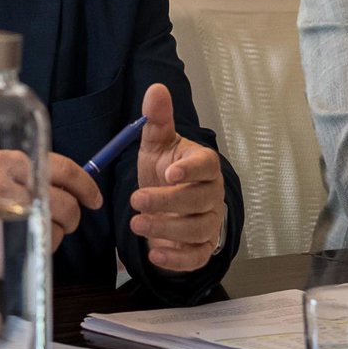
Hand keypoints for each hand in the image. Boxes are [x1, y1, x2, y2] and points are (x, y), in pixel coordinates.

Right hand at [0, 150, 101, 251]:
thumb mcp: (0, 174)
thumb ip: (33, 174)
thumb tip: (77, 187)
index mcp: (10, 161)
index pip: (62, 168)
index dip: (85, 185)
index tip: (94, 199)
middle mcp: (7, 182)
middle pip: (64, 201)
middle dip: (72, 216)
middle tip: (64, 222)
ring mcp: (4, 212)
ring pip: (56, 226)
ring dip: (56, 234)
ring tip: (34, 231)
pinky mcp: (3, 238)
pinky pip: (41, 244)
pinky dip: (43, 247)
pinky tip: (25, 242)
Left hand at [130, 83, 224, 271]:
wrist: (167, 202)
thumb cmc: (165, 169)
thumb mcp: (157, 144)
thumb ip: (157, 119)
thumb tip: (155, 89)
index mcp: (203, 165)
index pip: (205, 166)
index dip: (190, 170)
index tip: (169, 173)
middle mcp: (211, 194)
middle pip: (198, 200)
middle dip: (167, 202)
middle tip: (136, 201)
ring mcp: (209, 221)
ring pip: (197, 229)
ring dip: (166, 229)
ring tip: (136, 225)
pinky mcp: (201, 246)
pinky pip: (196, 257)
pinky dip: (177, 259)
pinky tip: (155, 254)